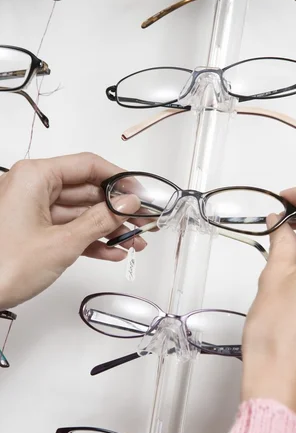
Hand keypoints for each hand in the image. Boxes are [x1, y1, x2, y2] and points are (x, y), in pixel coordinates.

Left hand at [0, 153, 144, 308]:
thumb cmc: (1, 266)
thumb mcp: (62, 243)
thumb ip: (100, 220)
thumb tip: (127, 204)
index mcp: (34, 177)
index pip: (87, 165)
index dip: (118, 179)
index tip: (140, 193)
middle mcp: (33, 188)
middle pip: (87, 190)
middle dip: (117, 209)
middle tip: (144, 221)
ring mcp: (32, 210)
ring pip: (81, 213)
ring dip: (108, 229)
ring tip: (134, 242)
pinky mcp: (33, 230)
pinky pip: (69, 229)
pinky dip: (91, 240)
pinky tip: (112, 251)